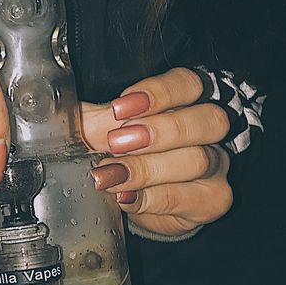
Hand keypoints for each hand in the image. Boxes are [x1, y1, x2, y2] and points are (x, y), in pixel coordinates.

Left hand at [79, 67, 232, 236]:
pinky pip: (189, 198)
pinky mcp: (212, 200)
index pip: (188, 84)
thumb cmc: (124, 154)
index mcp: (186, 100)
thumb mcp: (104, 131)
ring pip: (199, 159)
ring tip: (112, 174)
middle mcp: (208, 130)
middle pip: (208, 119)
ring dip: (148, 167)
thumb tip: (68, 112)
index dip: (159, 92)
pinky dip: (152, 199)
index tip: (120, 108)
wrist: (134, 199)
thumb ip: (96, 121)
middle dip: (161, 130)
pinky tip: (125, 198)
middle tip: (117, 142)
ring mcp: (216, 166)